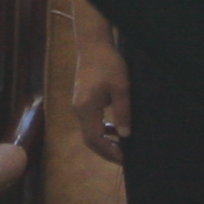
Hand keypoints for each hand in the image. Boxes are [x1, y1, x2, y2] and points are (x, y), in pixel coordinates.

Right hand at [71, 39, 129, 164]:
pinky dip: (100, 130)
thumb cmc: (109, 63)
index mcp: (87, 108)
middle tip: (123, 158)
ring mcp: (78, 106)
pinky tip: (113, 129)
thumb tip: (125, 136)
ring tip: (121, 146)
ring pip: (88, 132)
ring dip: (103, 142)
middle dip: (106, 151)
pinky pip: (89, 122)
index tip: (124, 158)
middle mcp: (78, 110)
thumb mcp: (121, 88)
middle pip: (89, 140)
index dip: (109, 152)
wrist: (93, 45)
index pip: (95, 139)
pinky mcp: (81, 101)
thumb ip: (122, 112)